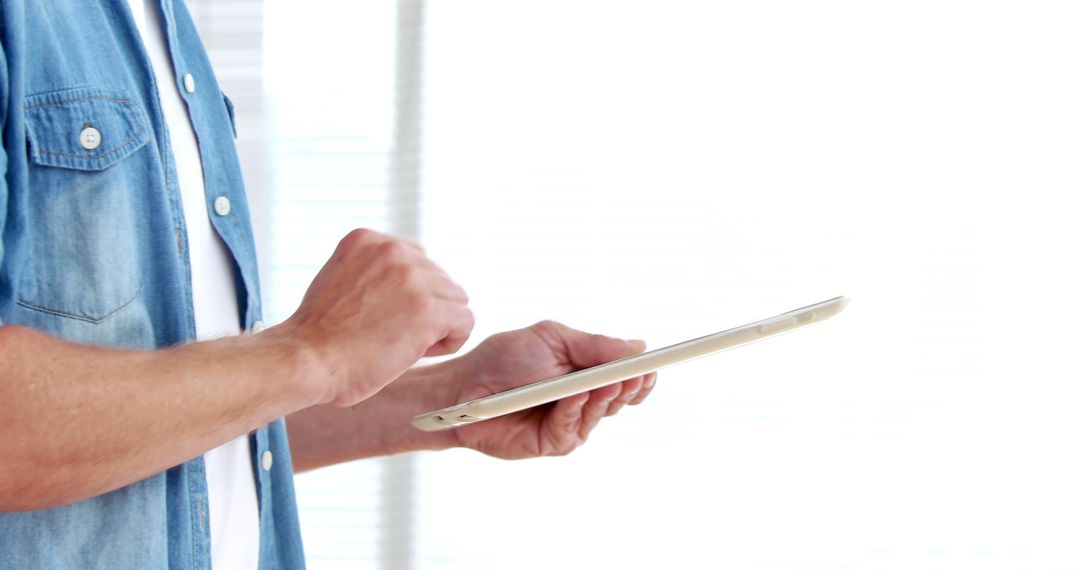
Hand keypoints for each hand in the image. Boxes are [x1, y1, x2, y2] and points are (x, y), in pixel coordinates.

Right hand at [279, 229, 473, 406]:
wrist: (307, 360)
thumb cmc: (318, 337)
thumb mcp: (342, 280)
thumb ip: (374, 273)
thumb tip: (412, 287)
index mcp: (367, 239)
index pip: (417, 260)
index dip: (410, 293)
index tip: (387, 316)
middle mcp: (392, 250)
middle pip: (440, 278)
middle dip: (425, 308)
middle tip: (395, 336)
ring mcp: (412, 277)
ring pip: (455, 299)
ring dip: (439, 325)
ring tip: (406, 345)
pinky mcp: (428, 308)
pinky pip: (464, 321)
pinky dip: (451, 340)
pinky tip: (421, 353)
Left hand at [448, 321, 656, 458]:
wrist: (464, 387)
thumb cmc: (503, 360)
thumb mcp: (553, 339)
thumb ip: (595, 345)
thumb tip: (639, 346)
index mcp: (585, 372)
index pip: (625, 377)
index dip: (641, 373)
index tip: (652, 365)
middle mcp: (582, 400)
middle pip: (621, 397)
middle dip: (628, 384)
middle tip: (633, 373)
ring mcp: (569, 423)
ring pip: (601, 414)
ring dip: (604, 396)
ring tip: (604, 382)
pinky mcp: (552, 443)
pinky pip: (574, 428)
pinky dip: (576, 410)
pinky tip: (574, 395)